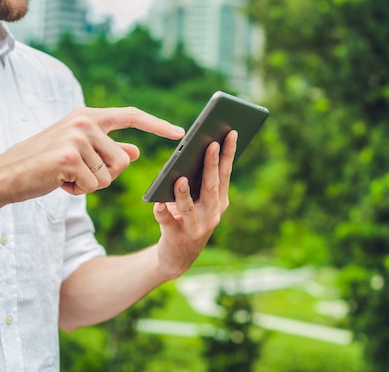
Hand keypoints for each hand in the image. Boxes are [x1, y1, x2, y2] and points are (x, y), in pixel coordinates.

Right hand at [0, 107, 184, 204]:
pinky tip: (59, 182)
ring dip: (90, 184)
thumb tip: (135, 151)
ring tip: (66, 176)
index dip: (158, 125)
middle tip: (78, 173)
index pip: (131, 116)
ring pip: (109, 175)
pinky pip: (93, 186)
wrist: (6, 175)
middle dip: (105, 176)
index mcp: (89, 116)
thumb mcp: (80, 153)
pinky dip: (78, 191)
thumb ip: (108, 149)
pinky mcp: (69, 157)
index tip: (180, 133)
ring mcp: (77, 138)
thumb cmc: (45, 164)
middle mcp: (85, 122)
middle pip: (123, 160)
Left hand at [153, 130, 237, 278]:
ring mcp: (196, 228)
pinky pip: (168, 223)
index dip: (229, 153)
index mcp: (219, 201)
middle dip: (211, 165)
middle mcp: (212, 214)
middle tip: (211, 144)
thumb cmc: (188, 218)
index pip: (225, 173)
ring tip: (181, 179)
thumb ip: (200, 181)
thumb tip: (194, 150)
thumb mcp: (199, 201)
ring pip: (190, 208)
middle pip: (211, 187)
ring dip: (185, 194)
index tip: (231, 132)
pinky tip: (157, 205)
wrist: (178, 256)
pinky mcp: (176, 237)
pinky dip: (163, 213)